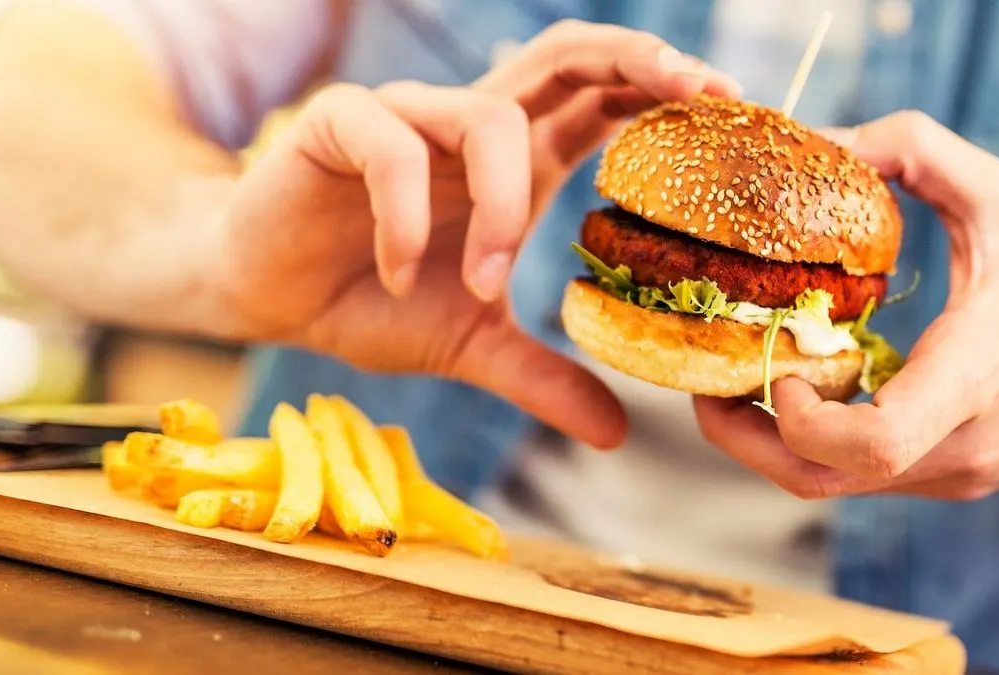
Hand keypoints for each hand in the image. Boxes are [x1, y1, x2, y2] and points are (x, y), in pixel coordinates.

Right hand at [206, 20, 738, 448]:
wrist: (267, 295)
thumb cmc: (373, 300)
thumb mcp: (473, 345)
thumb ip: (542, 376)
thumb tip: (618, 434)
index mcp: (514, 160)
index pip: (600, 100)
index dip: (663, 94)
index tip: (732, 114)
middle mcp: (469, 125)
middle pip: (564, 57)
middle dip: (635, 60)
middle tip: (698, 92)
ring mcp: (407, 116)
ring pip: (485, 119)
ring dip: (503, 207)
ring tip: (486, 284)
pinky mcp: (339, 125)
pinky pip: (390, 148)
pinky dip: (408, 218)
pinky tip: (398, 274)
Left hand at [695, 111, 998, 499]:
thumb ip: (916, 152)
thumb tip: (826, 142)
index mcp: (975, 376)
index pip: (877, 440)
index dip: (800, 419)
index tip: (777, 368)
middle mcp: (958, 443)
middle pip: (822, 481)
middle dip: (744, 440)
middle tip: (708, 386)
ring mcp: (953, 473)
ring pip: (834, 488)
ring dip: (772, 443)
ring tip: (743, 383)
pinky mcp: (951, 479)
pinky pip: (862, 477)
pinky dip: (816, 443)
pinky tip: (805, 391)